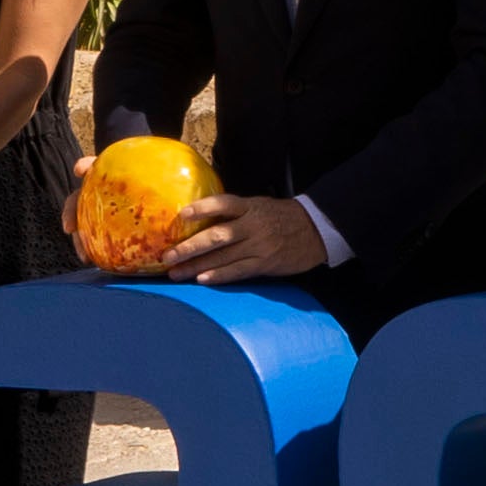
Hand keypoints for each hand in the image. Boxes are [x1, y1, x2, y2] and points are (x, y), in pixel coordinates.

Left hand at [161, 191, 330, 282]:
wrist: (317, 230)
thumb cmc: (283, 217)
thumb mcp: (261, 206)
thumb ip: (236, 213)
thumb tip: (204, 221)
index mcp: (251, 207)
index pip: (223, 204)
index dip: (202, 208)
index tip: (181, 215)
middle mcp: (253, 225)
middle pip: (217, 236)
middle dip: (190, 247)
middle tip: (168, 256)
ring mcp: (260, 246)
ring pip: (223, 256)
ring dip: (197, 266)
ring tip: (176, 273)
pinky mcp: (266, 263)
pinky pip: (239, 271)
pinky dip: (219, 275)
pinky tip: (202, 280)